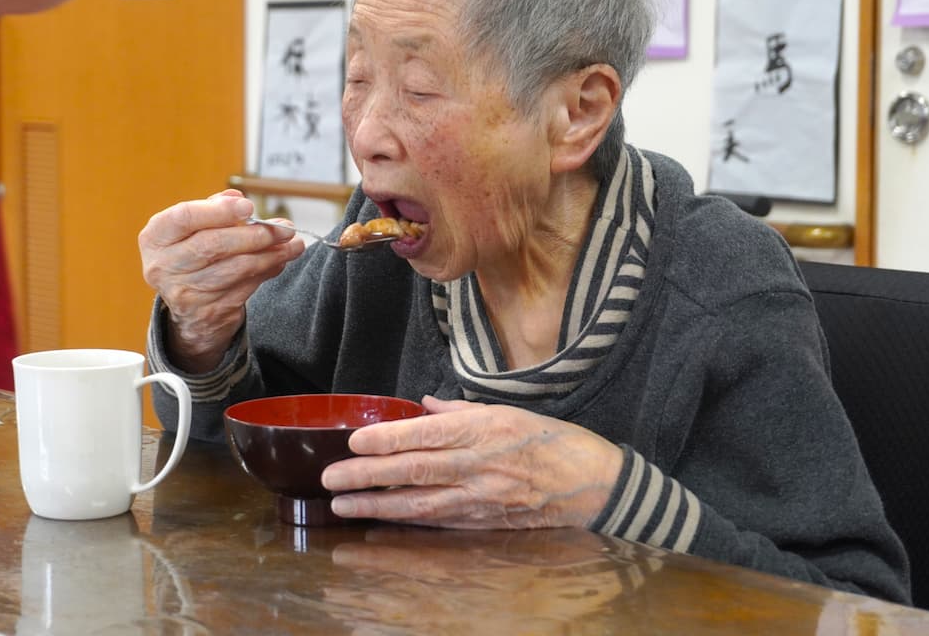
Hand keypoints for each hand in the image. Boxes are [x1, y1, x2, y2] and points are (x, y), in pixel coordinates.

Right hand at [138, 190, 303, 371]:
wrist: (190, 307)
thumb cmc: (194, 255)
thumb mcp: (194, 229)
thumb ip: (214, 209)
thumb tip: (237, 198)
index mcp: (156, 237)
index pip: (184, 217)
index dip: (219, 211)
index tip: (249, 207)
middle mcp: (163, 266)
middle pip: (212, 245)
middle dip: (253, 235)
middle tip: (284, 229)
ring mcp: (184, 292)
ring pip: (234, 269)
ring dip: (270, 255)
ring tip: (293, 245)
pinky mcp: (208, 312)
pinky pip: (245, 287)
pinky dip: (267, 272)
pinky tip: (280, 261)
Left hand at [321, 396, 623, 528]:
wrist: (596, 484)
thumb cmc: (554, 440)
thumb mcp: (509, 410)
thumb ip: (460, 410)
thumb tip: (421, 405)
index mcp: (485, 429)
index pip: (427, 434)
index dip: (388, 439)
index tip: (354, 441)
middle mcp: (480, 465)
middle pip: (415, 471)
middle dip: (368, 476)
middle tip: (331, 478)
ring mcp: (482, 498)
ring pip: (420, 504)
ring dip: (377, 505)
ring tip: (343, 505)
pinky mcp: (486, 522)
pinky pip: (440, 521)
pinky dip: (407, 521)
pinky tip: (380, 520)